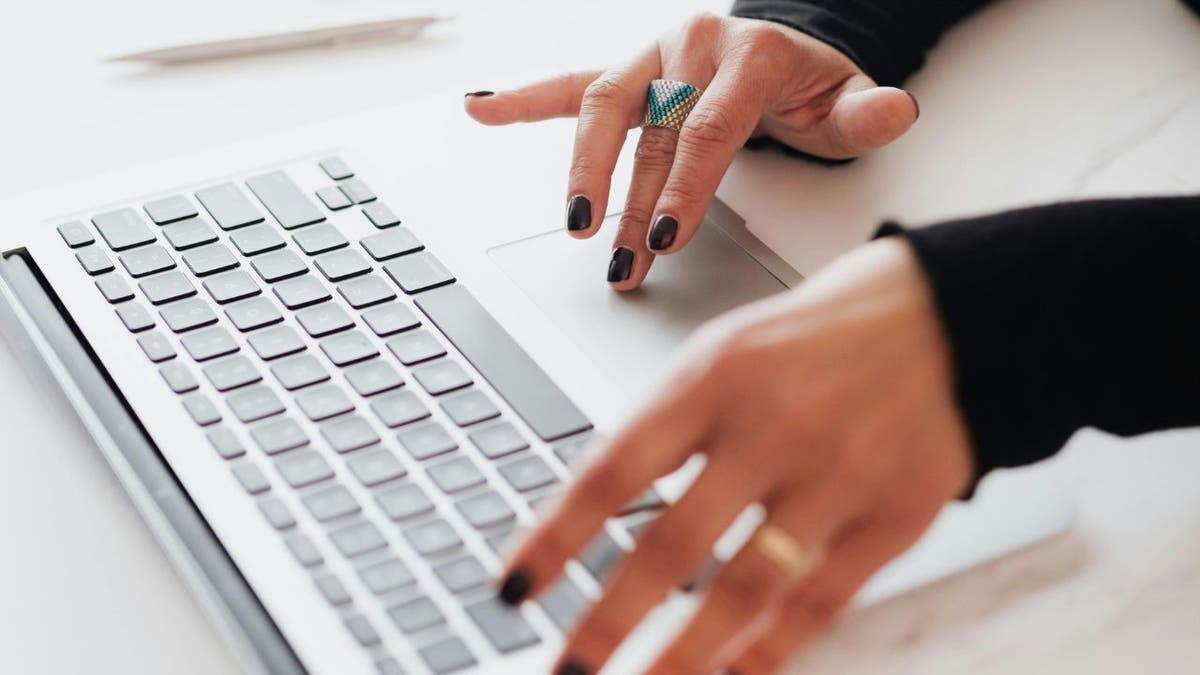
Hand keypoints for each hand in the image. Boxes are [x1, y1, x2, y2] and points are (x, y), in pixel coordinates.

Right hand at [465, 13, 918, 289]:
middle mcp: (694, 45)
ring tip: (575, 225)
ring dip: (583, 170)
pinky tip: (481, 109)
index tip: (665, 238)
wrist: (787, 52)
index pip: (705, 128)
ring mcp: (654, 56)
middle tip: (620, 257)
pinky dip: (525, 98)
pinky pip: (570, 83)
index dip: (684, 187)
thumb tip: (893, 109)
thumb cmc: (813, 89)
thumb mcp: (848, 103)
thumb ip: (867, 112)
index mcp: (748, 52)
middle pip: (651, 132)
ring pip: (604, 110)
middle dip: (633, 201)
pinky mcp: (628, 70)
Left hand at [496, 237, 972, 673]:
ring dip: (683, 657)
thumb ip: (668, 426)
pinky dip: (773, 650)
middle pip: (671, 547)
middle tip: (568, 668)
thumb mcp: (726, 353)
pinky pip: (823, 601)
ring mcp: (838, 475)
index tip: (516, 588)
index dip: (555, 538)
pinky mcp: (896, 514)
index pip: (612, 471)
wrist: (948, 315)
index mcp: (714, 378)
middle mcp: (772, 428)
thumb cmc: (817, 337)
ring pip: (745, 590)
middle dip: (608, 622)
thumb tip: (597, 511)